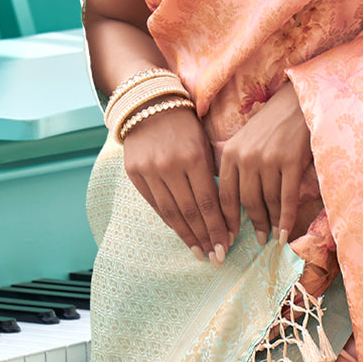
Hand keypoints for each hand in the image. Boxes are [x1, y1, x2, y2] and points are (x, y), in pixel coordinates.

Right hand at [121, 106, 232, 262]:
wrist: (149, 104)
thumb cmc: (187, 125)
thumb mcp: (205, 143)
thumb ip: (213, 174)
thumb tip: (224, 211)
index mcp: (194, 157)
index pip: (208, 202)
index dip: (218, 227)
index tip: (228, 245)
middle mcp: (170, 166)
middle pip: (190, 212)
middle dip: (206, 238)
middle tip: (217, 258)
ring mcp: (150, 171)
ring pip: (171, 213)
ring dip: (187, 236)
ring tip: (200, 253)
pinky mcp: (134, 174)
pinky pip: (155, 205)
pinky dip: (170, 222)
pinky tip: (182, 234)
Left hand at [218, 81, 312, 247]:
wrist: (297, 102)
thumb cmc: (271, 124)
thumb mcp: (244, 141)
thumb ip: (236, 166)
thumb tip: (232, 203)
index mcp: (230, 153)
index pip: (224, 196)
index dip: (226, 222)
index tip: (228, 239)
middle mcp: (246, 157)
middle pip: (246, 202)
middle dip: (251, 225)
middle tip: (256, 241)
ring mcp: (269, 159)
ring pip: (267, 202)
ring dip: (270, 223)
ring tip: (271, 237)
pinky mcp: (291, 161)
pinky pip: (287, 198)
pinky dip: (285, 219)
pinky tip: (284, 233)